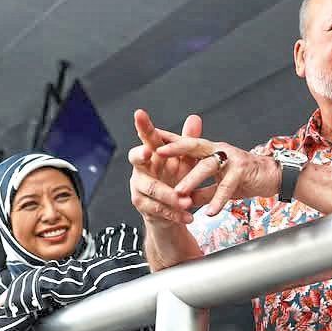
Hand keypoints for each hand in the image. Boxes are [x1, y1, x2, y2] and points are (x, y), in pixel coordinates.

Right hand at [129, 110, 201, 226]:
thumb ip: (188, 141)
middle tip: (148, 151)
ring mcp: (138, 187)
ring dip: (170, 195)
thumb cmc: (177, 178)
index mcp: (151, 153)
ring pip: (152, 188)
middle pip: (136, 158)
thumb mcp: (186, 160)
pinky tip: (189, 217)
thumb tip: (195, 118)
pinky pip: (158, 209)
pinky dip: (175, 214)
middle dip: (141, 154)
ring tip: (187, 201)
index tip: (140, 114)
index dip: (143, 126)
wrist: (173, 209)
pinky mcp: (143, 206)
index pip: (146, 137)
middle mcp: (140, 168)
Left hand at [154, 133, 279, 215]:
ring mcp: (231, 158)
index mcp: (210, 151)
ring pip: (207, 166)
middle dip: (174, 148)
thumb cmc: (245, 178)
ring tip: (179, 193)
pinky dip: (217, 199)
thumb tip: (184, 202)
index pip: (186, 143)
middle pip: (193, 145)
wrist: (273, 178)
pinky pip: (226, 186)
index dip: (168, 139)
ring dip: (192, 180)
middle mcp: (218, 150)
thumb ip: (201, 191)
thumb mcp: (218, 186)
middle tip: (156, 152)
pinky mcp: (242, 170)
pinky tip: (211, 212)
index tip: (149, 137)